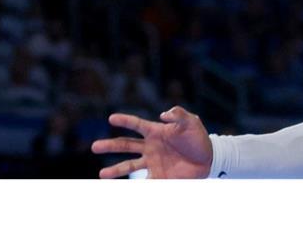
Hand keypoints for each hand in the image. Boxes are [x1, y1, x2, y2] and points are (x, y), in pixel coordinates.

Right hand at [91, 107, 212, 178]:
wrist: (208, 159)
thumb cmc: (198, 137)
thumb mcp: (191, 122)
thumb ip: (179, 115)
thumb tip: (163, 114)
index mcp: (156, 131)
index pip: (137, 124)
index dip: (125, 121)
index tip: (111, 118)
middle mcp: (150, 147)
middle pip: (126, 145)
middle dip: (110, 146)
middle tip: (94, 146)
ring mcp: (153, 163)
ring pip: (130, 166)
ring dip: (116, 170)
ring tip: (102, 174)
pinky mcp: (159, 177)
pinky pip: (144, 182)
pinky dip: (134, 186)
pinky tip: (123, 189)